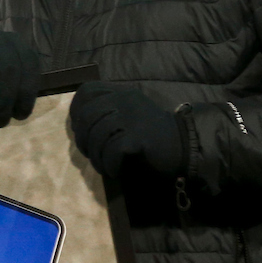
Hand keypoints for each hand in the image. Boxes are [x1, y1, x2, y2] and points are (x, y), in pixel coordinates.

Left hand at [69, 82, 185, 177]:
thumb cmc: (153, 136)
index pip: (86, 92)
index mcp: (121, 93)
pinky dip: (110, 164)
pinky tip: (115, 170)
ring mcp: (132, 116)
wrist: (185, 147)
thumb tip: (77, 125)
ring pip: (97, 135)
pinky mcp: (140, 136)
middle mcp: (125, 99)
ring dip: (96, 157)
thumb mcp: (129, 114)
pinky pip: (112, 150)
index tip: (81, 131)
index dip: (76, 112)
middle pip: (86, 116)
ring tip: (104, 166)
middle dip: (83, 140)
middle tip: (92, 154)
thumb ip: (107, 112)